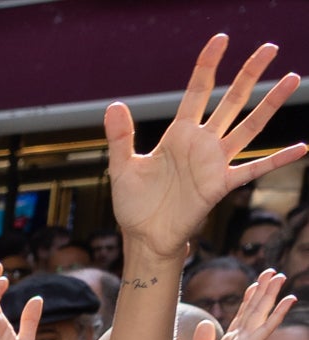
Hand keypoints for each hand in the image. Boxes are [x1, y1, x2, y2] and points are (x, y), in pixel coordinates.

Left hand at [108, 38, 304, 254]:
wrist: (143, 236)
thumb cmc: (134, 203)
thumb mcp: (122, 167)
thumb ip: (121, 136)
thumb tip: (113, 105)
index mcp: (178, 134)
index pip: (198, 91)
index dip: (208, 65)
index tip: (221, 40)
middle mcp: (202, 142)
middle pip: (232, 100)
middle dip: (250, 74)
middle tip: (270, 47)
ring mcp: (215, 162)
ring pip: (249, 126)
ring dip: (271, 104)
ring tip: (292, 79)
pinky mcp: (221, 185)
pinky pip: (254, 169)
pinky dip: (277, 160)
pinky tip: (300, 148)